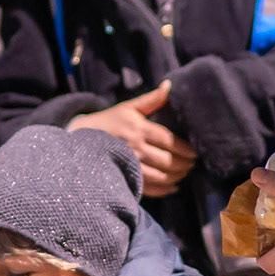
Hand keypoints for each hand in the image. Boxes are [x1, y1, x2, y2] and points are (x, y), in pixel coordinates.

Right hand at [67, 82, 197, 196]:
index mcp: (139, 129)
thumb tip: (170, 85)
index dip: (186, 148)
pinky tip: (173, 187)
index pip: (169, 141)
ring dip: (177, 176)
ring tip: (184, 173)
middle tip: (192, 164)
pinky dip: (164, 190)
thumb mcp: (128, 107)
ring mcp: (130, 166)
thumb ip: (152, 99)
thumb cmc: (108, 121)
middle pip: (168, 161)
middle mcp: (136, 149)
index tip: (195, 151)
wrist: (80, 138)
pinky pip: (149, 189)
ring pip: (161, 176)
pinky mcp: (124, 179)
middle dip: (184, 164)